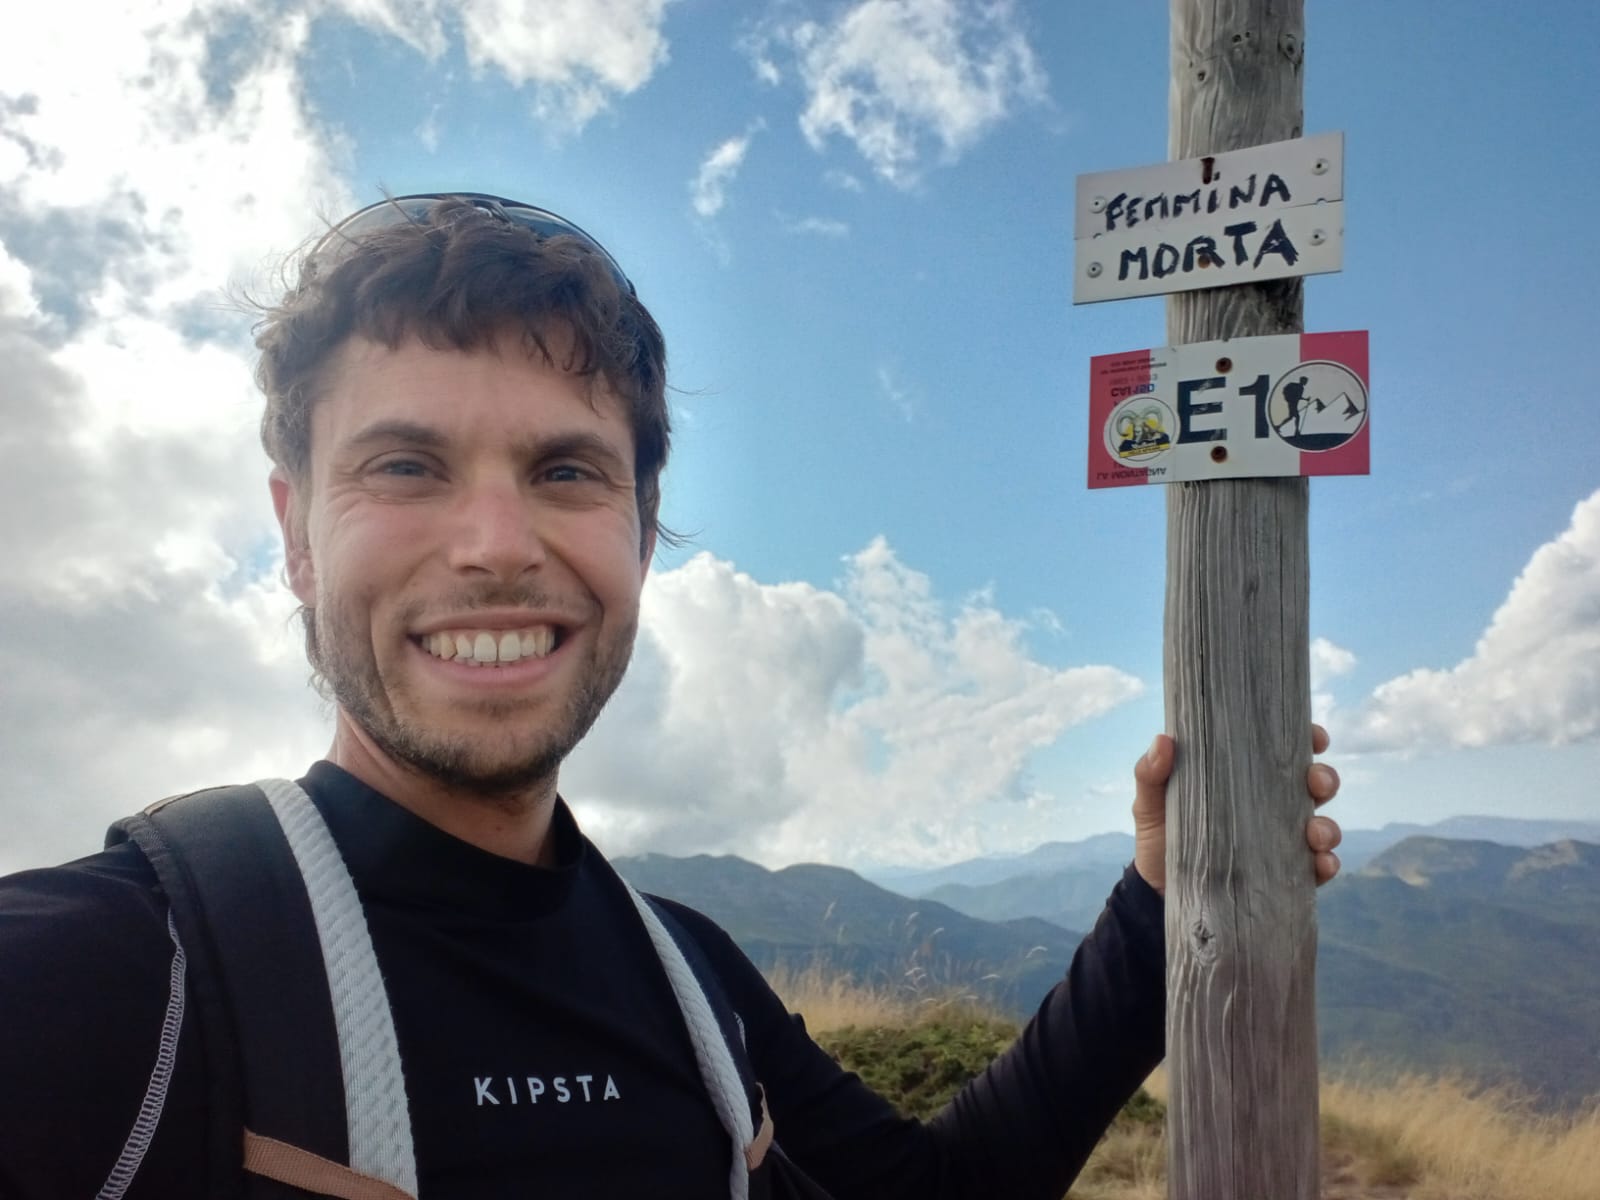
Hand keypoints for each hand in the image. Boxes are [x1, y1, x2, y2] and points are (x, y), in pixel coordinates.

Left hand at [1131, 724, 1341, 895]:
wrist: (1157, 897)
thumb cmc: (1158, 839)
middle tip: (1315, 782)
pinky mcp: (1283, 878)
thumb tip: (1163, 740)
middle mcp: (1269, 808)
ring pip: (1321, 826)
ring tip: (1314, 833)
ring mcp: (1280, 843)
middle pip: (1312, 786)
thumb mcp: (1150, 804)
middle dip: (1324, 779)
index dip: (1306, 740)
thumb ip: (1151, 774)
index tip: (1315, 737)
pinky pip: (1316, 870)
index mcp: (1243, 780)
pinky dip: (1326, 865)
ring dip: (1327, 826)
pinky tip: (1320, 864)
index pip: (1281, 753)